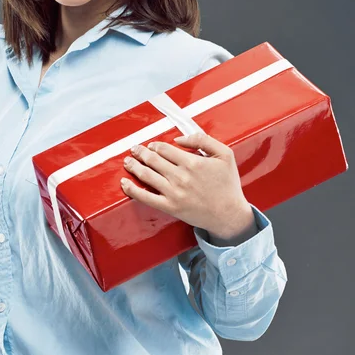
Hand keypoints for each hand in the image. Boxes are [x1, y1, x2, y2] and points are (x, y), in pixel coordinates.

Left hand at [120, 132, 254, 240]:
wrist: (229, 215)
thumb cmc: (228, 185)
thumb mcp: (224, 154)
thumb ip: (203, 140)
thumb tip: (179, 139)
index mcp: (192, 162)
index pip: (164, 149)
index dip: (154, 146)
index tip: (151, 146)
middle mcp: (180, 177)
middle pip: (152, 160)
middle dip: (140, 153)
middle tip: (134, 150)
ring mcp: (174, 193)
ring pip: (146, 175)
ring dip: (134, 166)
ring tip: (128, 161)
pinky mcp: (170, 207)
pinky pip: (146, 197)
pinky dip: (132, 190)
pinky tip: (124, 183)